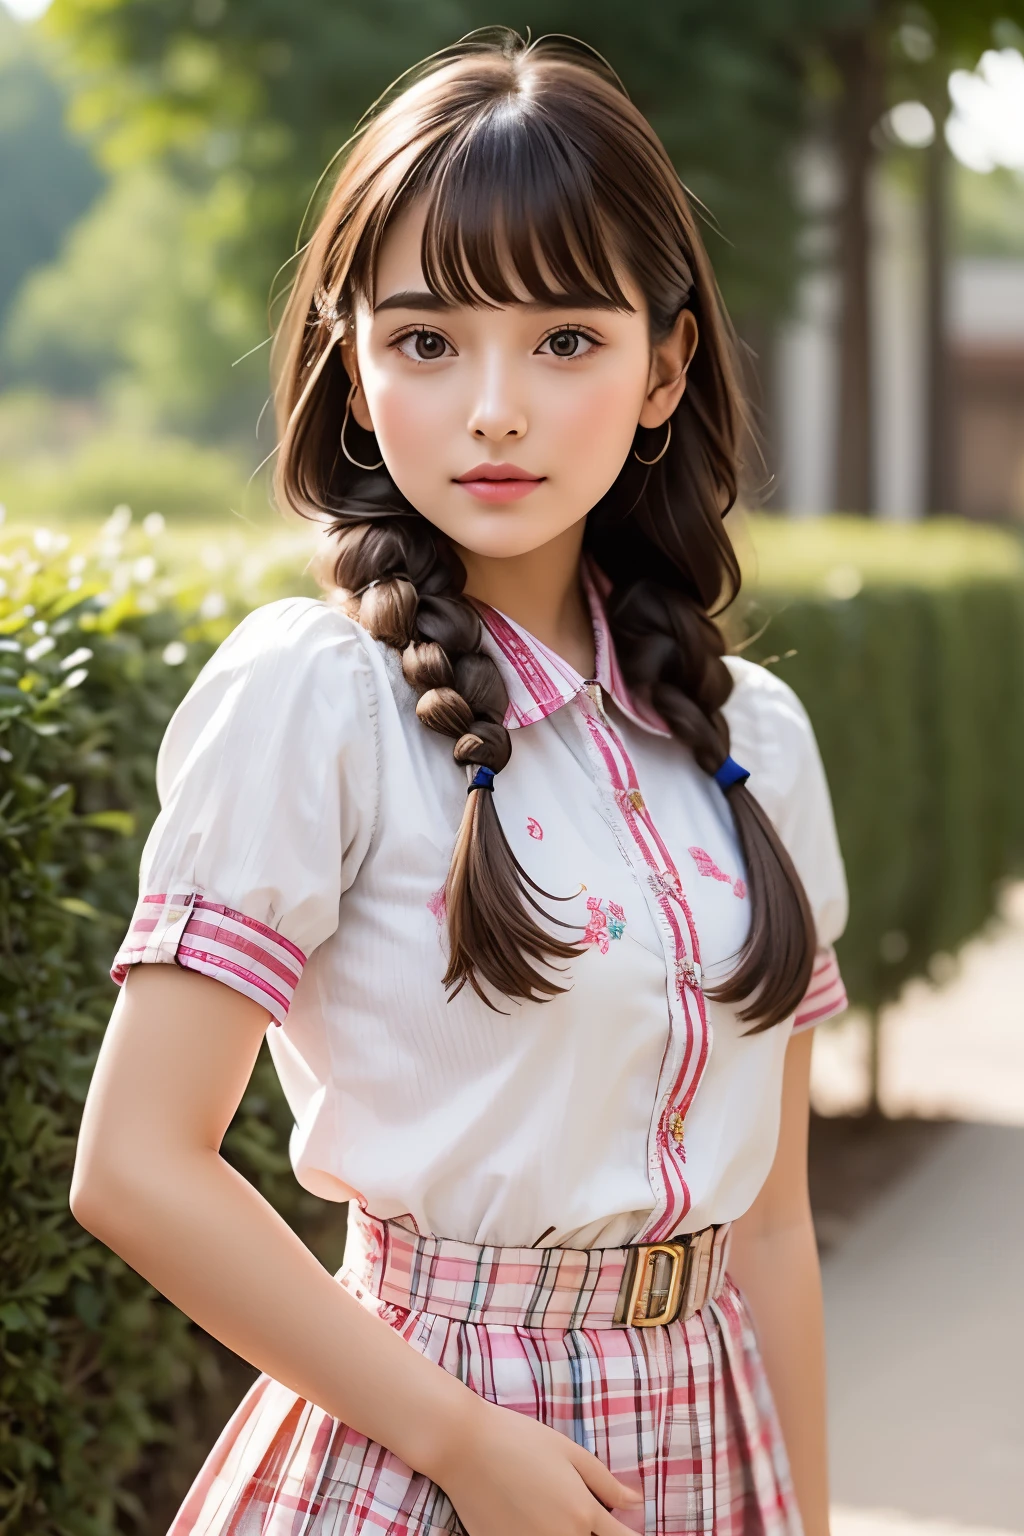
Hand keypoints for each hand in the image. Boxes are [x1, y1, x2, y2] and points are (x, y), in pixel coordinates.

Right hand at [430, 1396, 641, 1535]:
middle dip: (594, 1534)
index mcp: (582, 1512)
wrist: (464, 1446)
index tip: (626, 1530)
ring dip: (568, 1534)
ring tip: (552, 1511)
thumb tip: (636, 1503)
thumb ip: (605, 1483)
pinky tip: (530, 1518)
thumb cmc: (519, 1440)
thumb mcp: (569, 1452)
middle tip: (583, 1515)